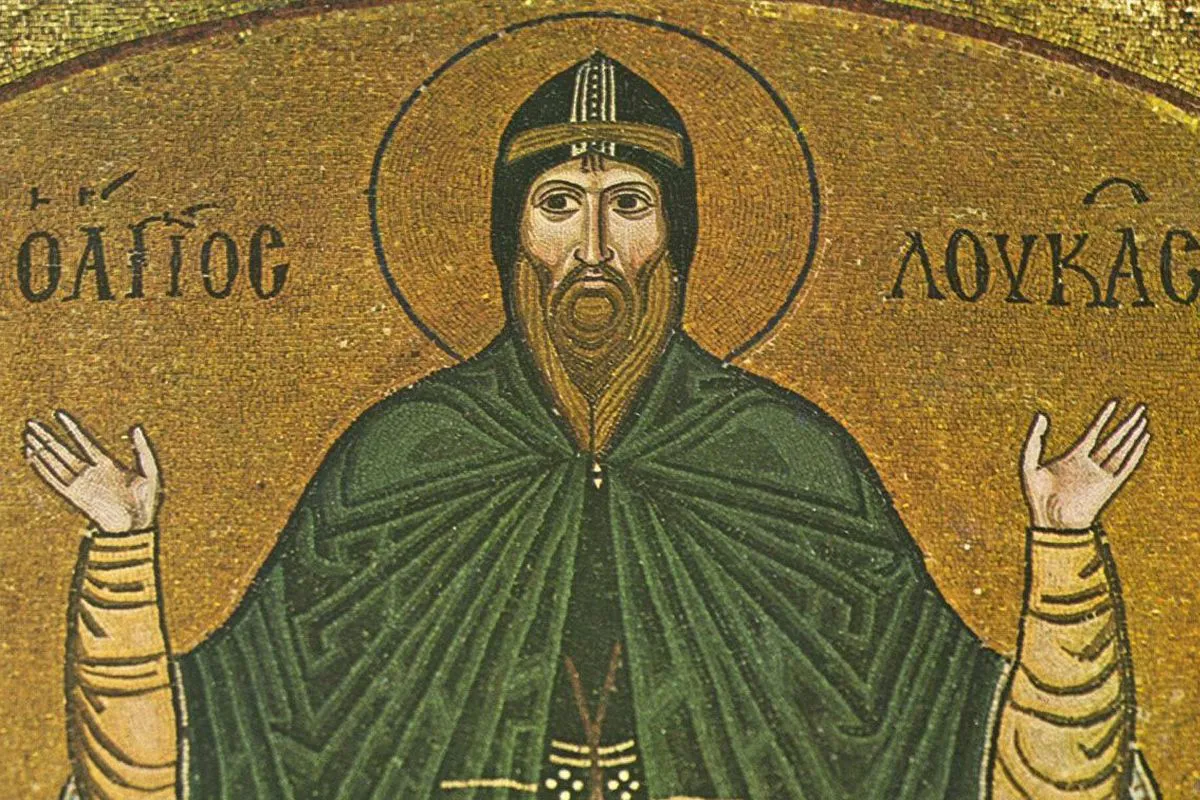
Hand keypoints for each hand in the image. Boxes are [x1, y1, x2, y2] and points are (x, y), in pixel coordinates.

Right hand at [23, 411, 160, 533]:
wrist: (137, 526)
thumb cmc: (146, 501)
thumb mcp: (150, 470)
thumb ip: (142, 449)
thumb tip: (137, 427)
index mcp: (107, 464)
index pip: (83, 441)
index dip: (71, 427)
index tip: (59, 414)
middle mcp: (90, 472)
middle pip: (63, 450)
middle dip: (48, 436)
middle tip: (32, 423)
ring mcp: (81, 484)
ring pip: (55, 462)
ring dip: (41, 449)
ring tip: (27, 436)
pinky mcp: (75, 496)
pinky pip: (54, 480)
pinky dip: (42, 469)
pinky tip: (32, 457)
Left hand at [1021, 400, 1148, 529]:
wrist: (1050, 520)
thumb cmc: (1037, 496)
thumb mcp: (1029, 463)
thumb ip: (1034, 439)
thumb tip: (1041, 415)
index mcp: (1073, 458)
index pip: (1094, 432)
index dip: (1104, 417)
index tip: (1114, 402)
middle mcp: (1090, 465)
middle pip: (1113, 439)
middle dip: (1126, 423)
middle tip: (1140, 407)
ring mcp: (1100, 474)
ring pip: (1121, 449)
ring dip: (1134, 434)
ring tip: (1144, 418)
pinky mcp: (1108, 485)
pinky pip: (1125, 466)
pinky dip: (1135, 452)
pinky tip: (1143, 440)